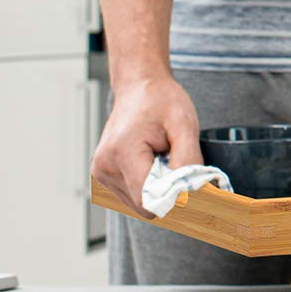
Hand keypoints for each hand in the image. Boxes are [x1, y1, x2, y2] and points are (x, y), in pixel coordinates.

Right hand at [90, 74, 200, 216]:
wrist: (139, 86)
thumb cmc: (161, 101)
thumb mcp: (184, 125)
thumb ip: (188, 160)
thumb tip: (189, 193)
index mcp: (122, 152)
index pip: (149, 200)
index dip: (173, 198)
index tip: (188, 181)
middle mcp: (105, 166)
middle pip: (144, 205)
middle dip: (165, 191)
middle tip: (173, 160)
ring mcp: (101, 172)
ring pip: (138, 203)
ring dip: (155, 188)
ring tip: (159, 157)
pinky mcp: (103, 174)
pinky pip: (131, 195)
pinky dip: (146, 184)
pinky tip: (150, 161)